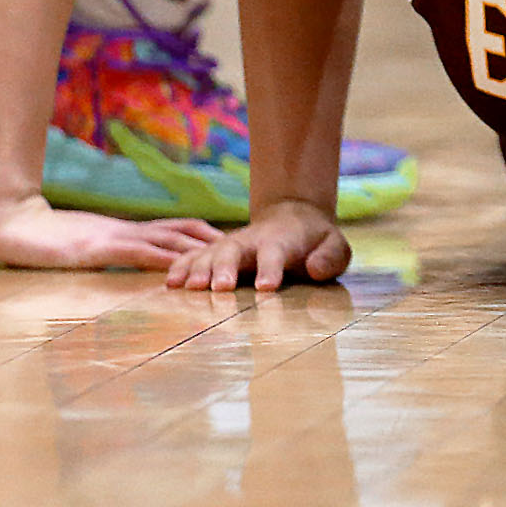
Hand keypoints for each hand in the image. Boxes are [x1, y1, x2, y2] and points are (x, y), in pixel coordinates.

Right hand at [0, 193, 221, 270]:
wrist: (13, 225)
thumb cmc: (45, 241)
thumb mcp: (87, 249)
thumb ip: (112, 255)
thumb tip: (137, 267)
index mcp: (126, 232)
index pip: (174, 230)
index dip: (204, 235)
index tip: (233, 243)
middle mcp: (127, 232)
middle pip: (182, 230)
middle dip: (215, 240)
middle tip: (246, 249)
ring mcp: (114, 238)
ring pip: (167, 241)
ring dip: (197, 251)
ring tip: (227, 259)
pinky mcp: (99, 249)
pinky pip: (138, 253)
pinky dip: (162, 260)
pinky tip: (181, 268)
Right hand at [165, 200, 349, 291]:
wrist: (292, 218)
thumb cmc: (315, 240)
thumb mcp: (334, 245)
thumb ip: (330, 257)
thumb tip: (315, 269)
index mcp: (281, 241)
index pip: (275, 253)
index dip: (271, 269)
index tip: (267, 288)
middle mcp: (250, 241)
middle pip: (234, 251)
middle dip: (226, 268)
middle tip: (221, 289)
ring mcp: (230, 245)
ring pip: (210, 254)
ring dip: (199, 269)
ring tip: (190, 288)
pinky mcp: (215, 252)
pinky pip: (194, 257)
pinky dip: (181, 268)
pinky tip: (170, 283)